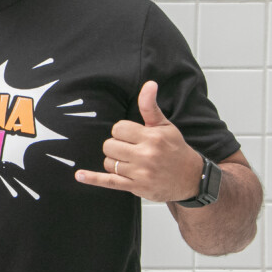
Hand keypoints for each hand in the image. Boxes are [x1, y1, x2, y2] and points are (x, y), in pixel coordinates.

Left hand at [75, 81, 203, 202]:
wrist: (192, 178)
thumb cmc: (175, 149)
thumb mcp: (164, 125)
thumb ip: (150, 106)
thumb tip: (149, 84)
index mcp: (151, 137)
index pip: (118, 129)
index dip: (122, 132)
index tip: (133, 136)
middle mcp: (146, 155)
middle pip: (109, 145)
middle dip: (117, 146)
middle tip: (131, 149)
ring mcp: (140, 173)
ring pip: (108, 162)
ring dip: (115, 161)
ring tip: (132, 162)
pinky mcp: (136, 188)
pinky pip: (109, 182)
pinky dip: (93, 179)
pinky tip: (79, 175)